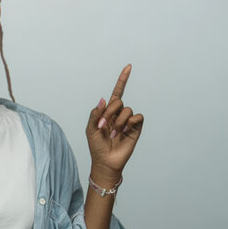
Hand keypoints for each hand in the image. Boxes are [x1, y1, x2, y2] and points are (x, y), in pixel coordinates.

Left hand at [86, 64, 143, 181]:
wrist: (105, 161)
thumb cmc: (96, 146)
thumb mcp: (90, 129)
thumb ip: (95, 113)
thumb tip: (103, 99)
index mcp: (108, 112)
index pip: (117, 92)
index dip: (122, 80)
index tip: (129, 67)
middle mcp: (119, 114)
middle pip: (118, 101)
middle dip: (109, 113)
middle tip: (103, 126)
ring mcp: (128, 121)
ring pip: (127, 110)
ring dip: (118, 122)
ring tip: (114, 134)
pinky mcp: (136, 128)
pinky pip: (137, 117)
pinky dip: (130, 123)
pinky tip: (124, 132)